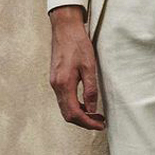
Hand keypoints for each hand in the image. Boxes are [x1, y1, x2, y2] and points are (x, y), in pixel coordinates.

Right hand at [49, 7, 106, 129]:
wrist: (64, 29)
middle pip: (68, 114)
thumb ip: (90, 89)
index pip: (74, 113)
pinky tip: (86, 104)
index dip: (88, 122)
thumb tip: (93, 109)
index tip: (100, 125)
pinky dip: (75, 106)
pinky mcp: (56, 79)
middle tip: (100, 123)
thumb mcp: (89, 66)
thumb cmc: (78, 44)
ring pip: (65, 108)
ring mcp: (54, 83)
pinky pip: (64, 100)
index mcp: (64, 84)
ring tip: (95, 115)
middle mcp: (56, 86)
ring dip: (80, 115)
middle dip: (84, 122)